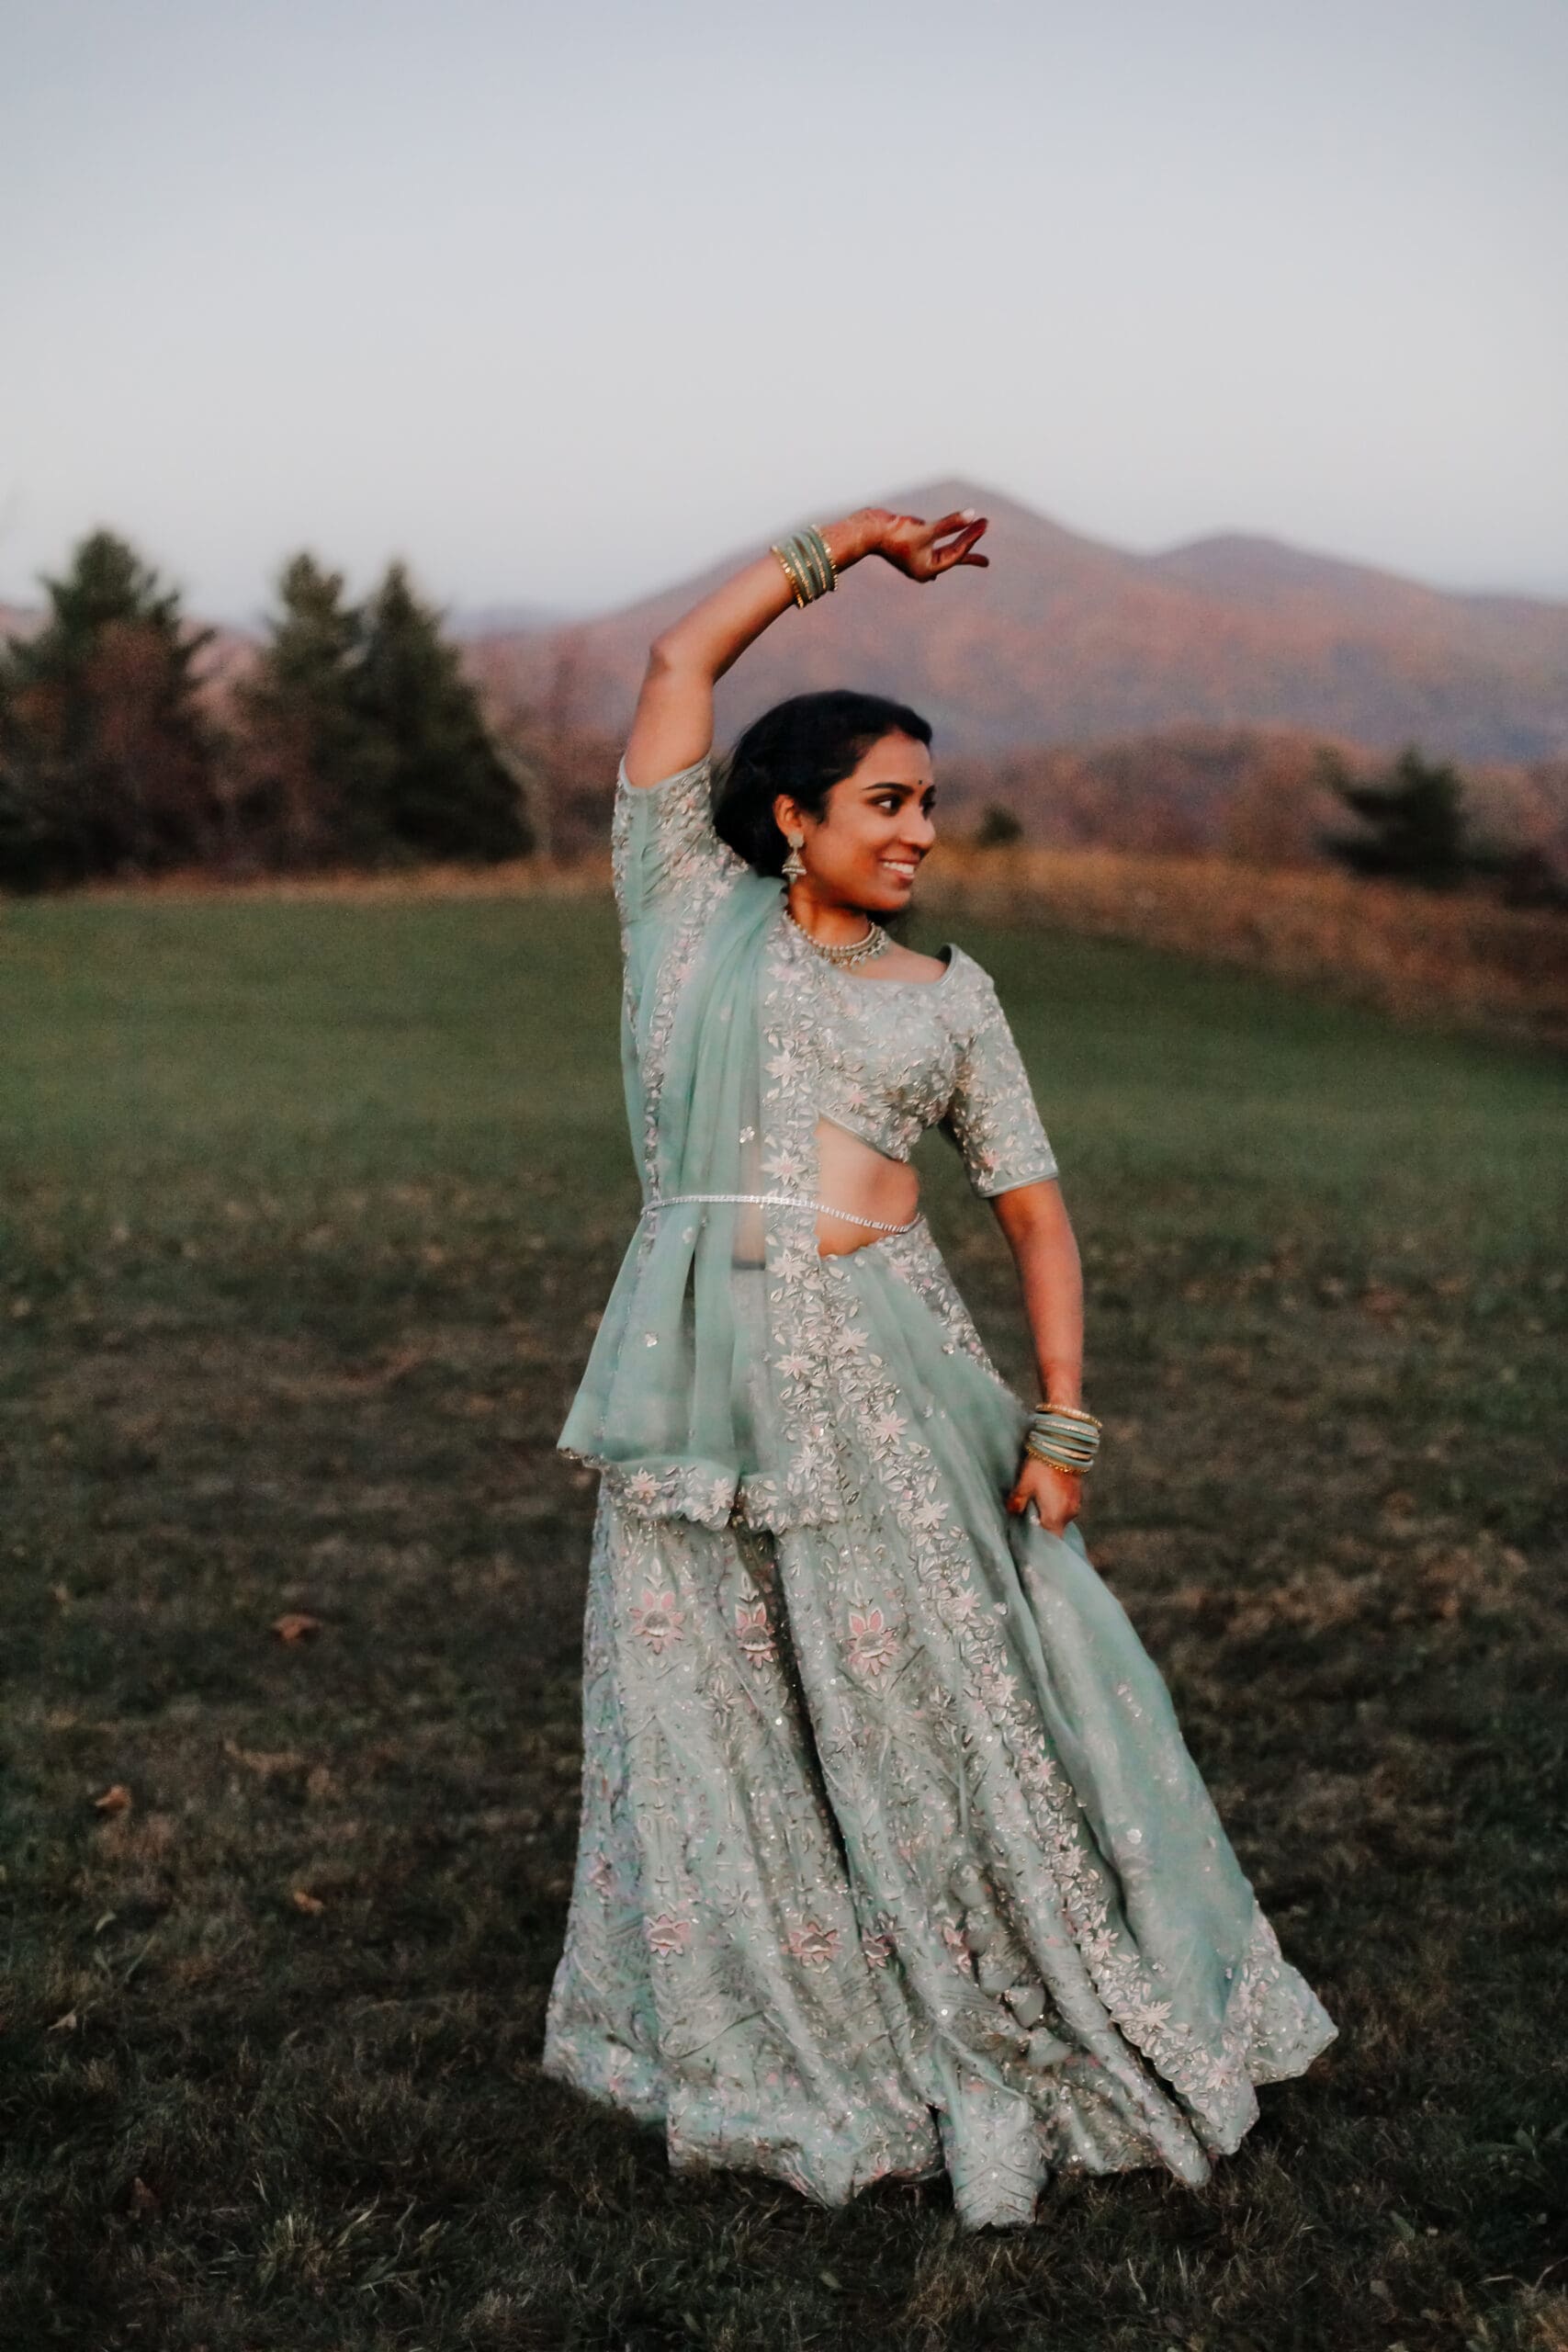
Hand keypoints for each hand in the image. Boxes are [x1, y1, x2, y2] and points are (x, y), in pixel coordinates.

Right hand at [854, 506, 989, 580]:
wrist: (868, 531)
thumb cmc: (895, 534)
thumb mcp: (926, 529)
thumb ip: (950, 523)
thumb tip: (973, 516)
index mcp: (928, 569)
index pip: (957, 552)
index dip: (972, 537)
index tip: (984, 522)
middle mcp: (924, 568)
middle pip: (953, 559)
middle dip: (970, 554)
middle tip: (987, 563)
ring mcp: (917, 559)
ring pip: (944, 553)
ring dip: (958, 549)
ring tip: (971, 557)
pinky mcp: (912, 548)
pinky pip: (933, 548)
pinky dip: (943, 547)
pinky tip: (944, 554)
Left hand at [1005, 1449, 1080, 1535]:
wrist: (1063, 1445)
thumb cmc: (1041, 1467)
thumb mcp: (1024, 1485)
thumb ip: (1017, 1502)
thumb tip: (1012, 1513)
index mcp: (1054, 1517)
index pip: (1050, 1541)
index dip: (1040, 1542)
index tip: (1029, 1539)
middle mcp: (1068, 1514)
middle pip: (1055, 1530)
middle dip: (1043, 1527)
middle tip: (1028, 1519)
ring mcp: (1076, 1504)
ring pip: (1061, 1518)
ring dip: (1050, 1515)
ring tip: (1036, 1504)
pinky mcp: (1078, 1494)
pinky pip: (1066, 1507)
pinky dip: (1057, 1506)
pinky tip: (1047, 1494)